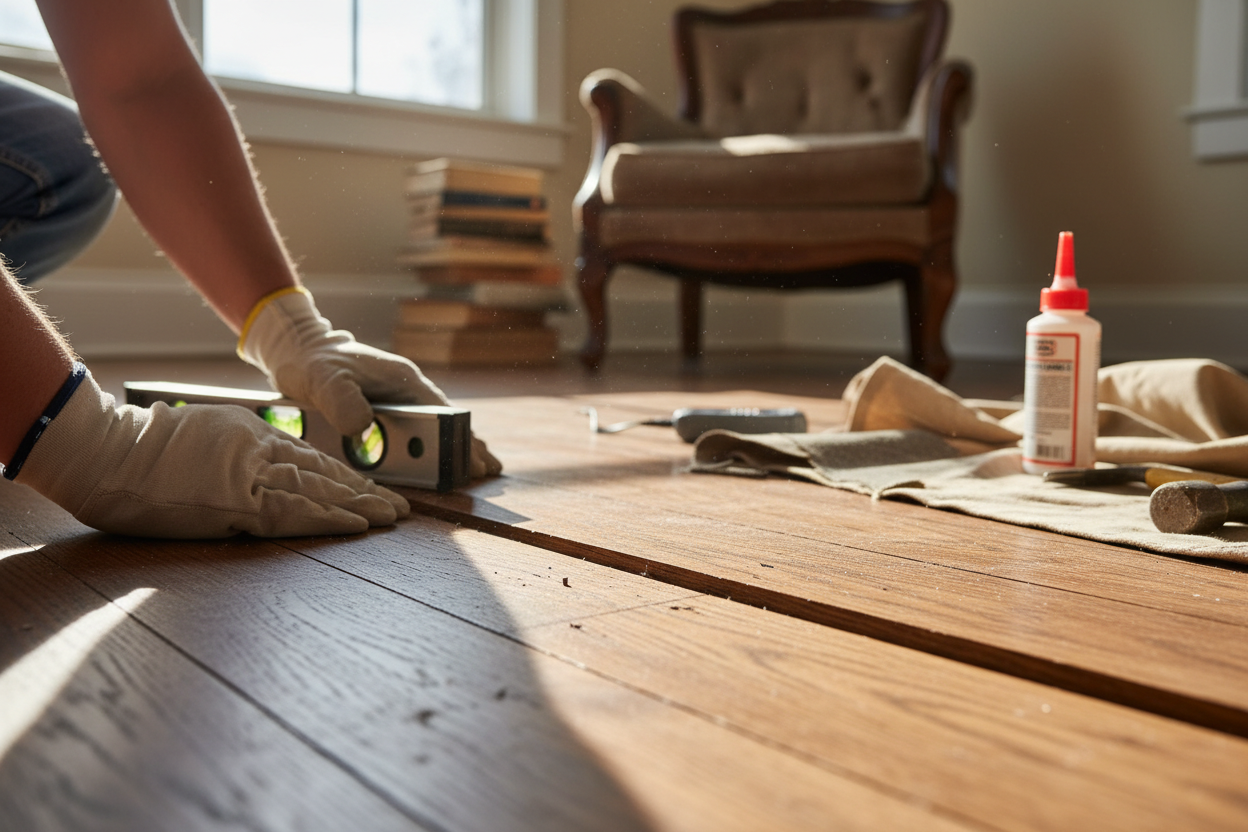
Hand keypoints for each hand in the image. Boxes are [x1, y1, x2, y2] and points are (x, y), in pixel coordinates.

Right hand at [17, 372, 409, 537]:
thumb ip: (242, 449)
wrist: (108, 455)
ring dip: (359, 507)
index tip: (373, 488)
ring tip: (391, 518)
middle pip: (324, 474)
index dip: (346, 476)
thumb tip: (268, 469)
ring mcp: (250, 476)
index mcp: (252, 432)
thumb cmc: (144, 448)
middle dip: (365, 493)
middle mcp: (259, 451)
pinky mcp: (236, 502)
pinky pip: (294, 512)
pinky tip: (357, 525)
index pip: (311, 458)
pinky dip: (329, 519)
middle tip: (400, 507)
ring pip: (318, 491)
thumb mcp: (205, 434)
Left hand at [238, 288, 501, 477]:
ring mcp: (397, 401)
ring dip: (451, 448)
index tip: (474, 458)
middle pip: (442, 423)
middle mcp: (406, 391)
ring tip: (475, 469)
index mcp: (403, 380)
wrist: (300, 351)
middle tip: (487, 469)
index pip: (441, 413)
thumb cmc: (314, 362)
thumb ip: (341, 401)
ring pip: (431, 428)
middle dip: (464, 445)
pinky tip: (440, 461)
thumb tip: (363, 429)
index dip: (457, 437)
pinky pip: (412, 432)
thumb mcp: (324, 379)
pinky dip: (429, 447)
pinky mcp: (384, 412)